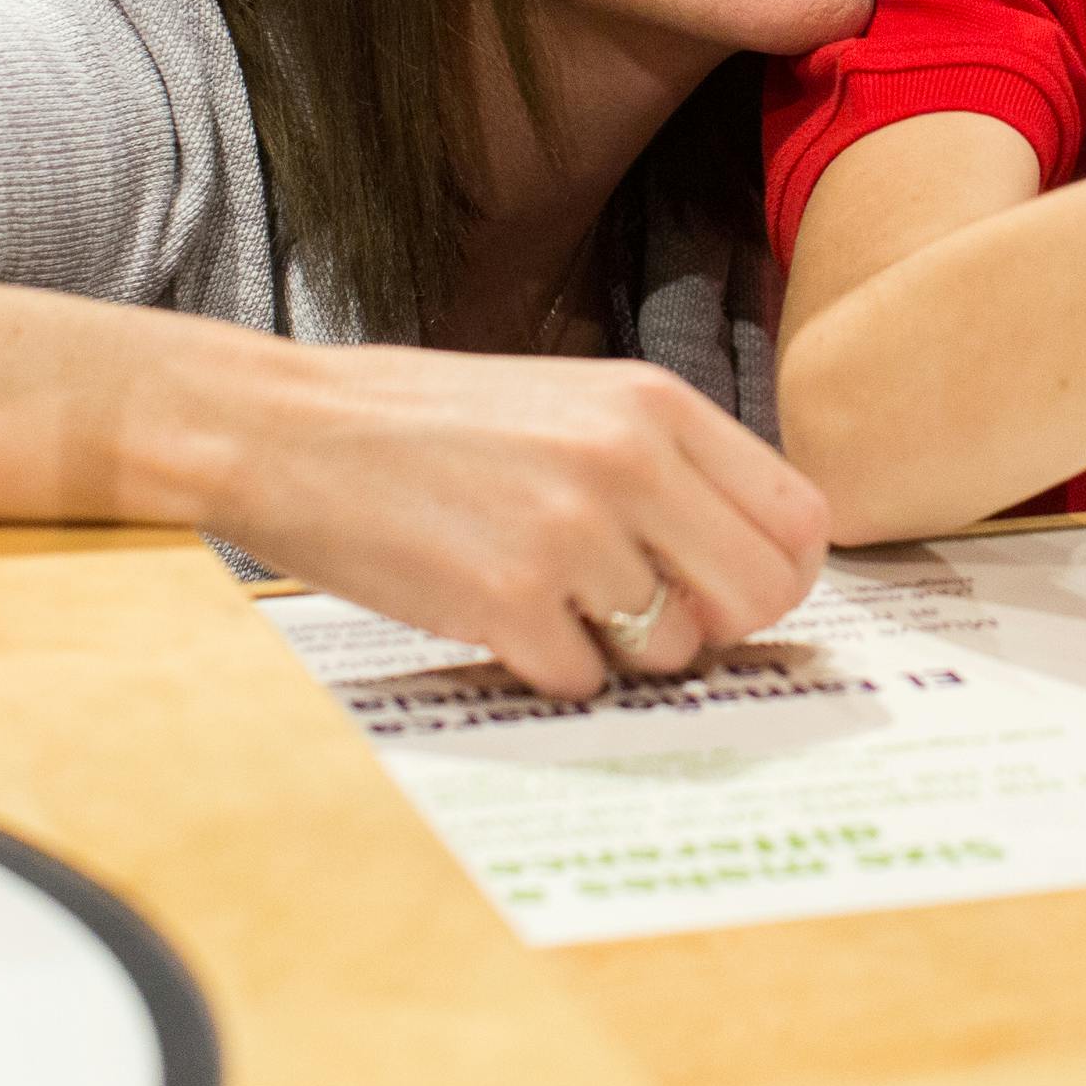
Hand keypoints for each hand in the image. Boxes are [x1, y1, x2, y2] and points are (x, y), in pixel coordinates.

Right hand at [210, 345, 830, 698]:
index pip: (799, 516)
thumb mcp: (571, 404)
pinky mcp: (506, 602)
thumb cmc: (426, 422)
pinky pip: (584, 681)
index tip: (731, 588)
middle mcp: (628, 461)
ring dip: (619, 646)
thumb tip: (754, 561)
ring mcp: (570, 534)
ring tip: (547, 595)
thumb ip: (667, 467)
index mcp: (654, 404)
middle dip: (718, 625)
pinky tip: (495, 613)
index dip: (777, 572)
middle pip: (762, 594)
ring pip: (672, 649)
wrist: (286, 428)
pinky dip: (548, 667)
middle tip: (649, 613)